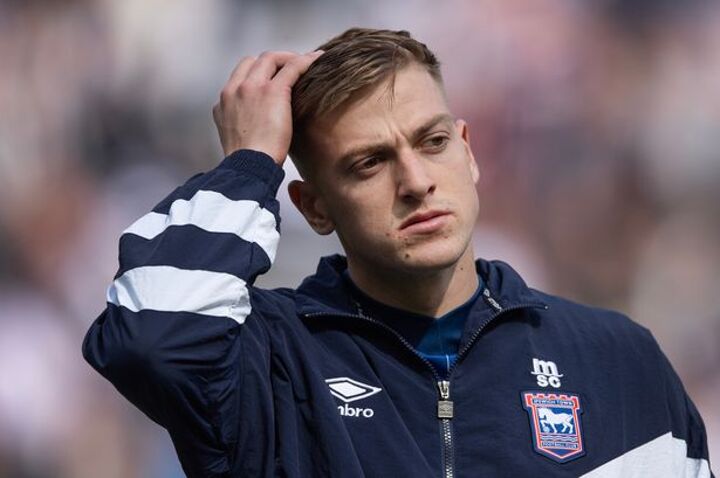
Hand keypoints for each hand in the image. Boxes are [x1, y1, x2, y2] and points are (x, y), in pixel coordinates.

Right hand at [212, 50, 322, 164]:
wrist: (249, 167)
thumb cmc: (247, 161)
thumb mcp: (237, 137)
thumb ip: (243, 122)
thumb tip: (259, 126)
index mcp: (225, 101)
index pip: (241, 74)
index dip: (259, 71)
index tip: (273, 76)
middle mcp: (235, 89)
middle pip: (255, 61)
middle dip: (274, 61)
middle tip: (291, 69)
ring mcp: (252, 87)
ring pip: (270, 58)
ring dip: (287, 59)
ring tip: (304, 64)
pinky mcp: (273, 91)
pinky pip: (292, 67)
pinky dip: (305, 61)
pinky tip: (316, 60)